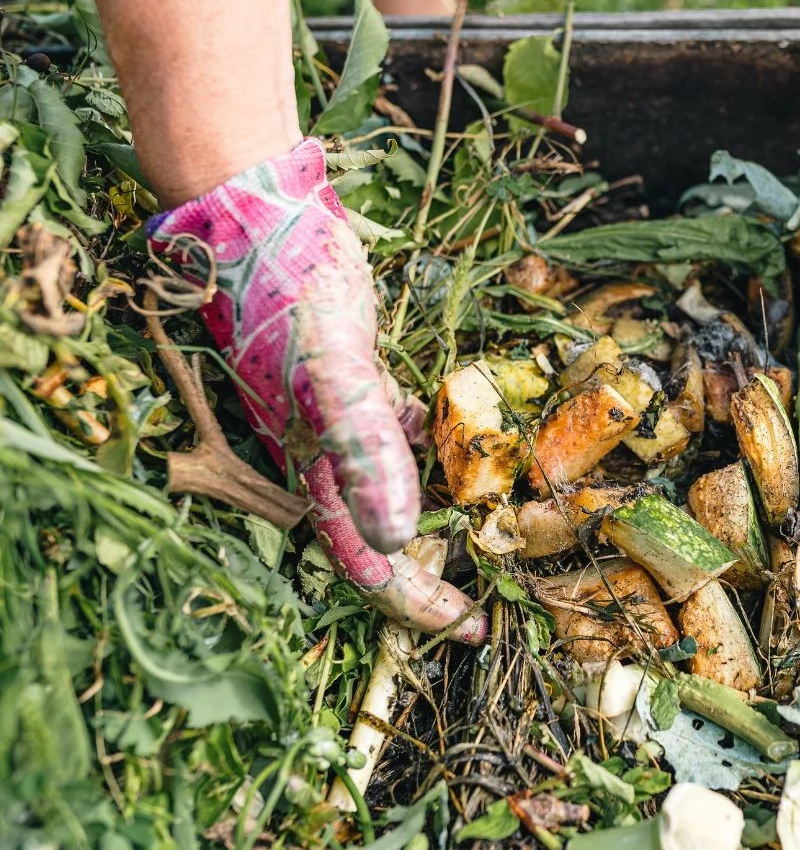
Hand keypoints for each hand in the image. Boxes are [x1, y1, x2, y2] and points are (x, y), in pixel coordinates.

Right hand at [149, 138, 485, 640]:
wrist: (259, 220)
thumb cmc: (284, 295)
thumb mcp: (329, 372)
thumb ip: (363, 448)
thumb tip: (399, 537)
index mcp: (314, 468)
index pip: (366, 560)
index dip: (416, 603)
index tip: (471, 629)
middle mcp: (327, 454)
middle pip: (382, 536)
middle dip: (432, 572)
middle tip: (488, 597)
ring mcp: (343, 416)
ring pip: (396, 487)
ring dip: (440, 513)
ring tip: (491, 532)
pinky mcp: (358, 377)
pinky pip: (401, 429)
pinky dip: (435, 444)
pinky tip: (465, 443)